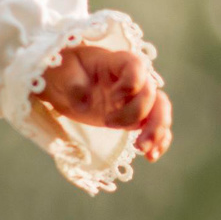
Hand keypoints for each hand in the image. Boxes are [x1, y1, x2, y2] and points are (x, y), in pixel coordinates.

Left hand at [38, 44, 171, 160]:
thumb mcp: (61, 71)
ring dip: (156, 131)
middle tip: (109, 124)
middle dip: (137, 112)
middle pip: (151, 93)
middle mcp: (132, 79)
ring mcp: (135, 100)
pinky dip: (158, 141)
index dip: (130, 84)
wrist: (62, 83)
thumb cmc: (63, 70)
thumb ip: (73, 84)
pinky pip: (154, 127)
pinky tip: (151, 156)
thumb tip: (85, 102)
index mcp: (116, 62)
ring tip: (144, 150)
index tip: (111, 98)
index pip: (137, 67)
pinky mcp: (133, 118)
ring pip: (159, 111)